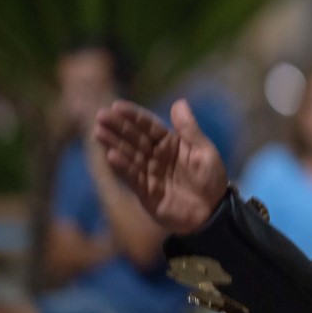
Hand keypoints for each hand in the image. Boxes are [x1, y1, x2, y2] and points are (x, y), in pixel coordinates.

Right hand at [93, 98, 228, 234]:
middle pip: (134, 138)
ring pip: (129, 155)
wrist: (212, 211)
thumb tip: (179, 102)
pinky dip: (121, 166)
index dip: (134, 116)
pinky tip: (110, 155)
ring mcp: (149, 173)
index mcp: (171, 143)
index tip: (117, 106)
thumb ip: (189, 129)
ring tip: (99, 132)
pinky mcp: (145, 191)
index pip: (149, 126)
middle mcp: (156, 156)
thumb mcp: (204, 151)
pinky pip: (132, 176)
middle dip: (118, 127)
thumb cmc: (211, 178)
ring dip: (114, 143)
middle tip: (100, 116)